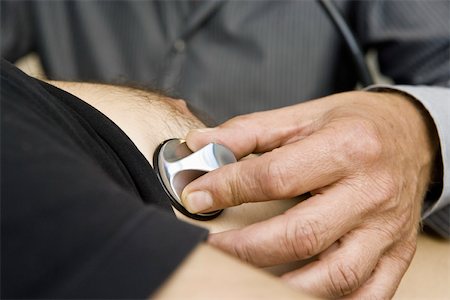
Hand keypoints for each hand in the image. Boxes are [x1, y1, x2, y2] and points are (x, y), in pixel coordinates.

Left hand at [182, 91, 436, 297]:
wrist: (413, 136)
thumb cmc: (355, 125)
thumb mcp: (303, 115)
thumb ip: (249, 131)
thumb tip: (200, 144)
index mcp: (348, 147)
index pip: (275, 177)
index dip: (227, 188)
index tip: (197, 196)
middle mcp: (371, 191)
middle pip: (301, 234)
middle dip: (245, 247)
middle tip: (212, 245)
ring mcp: (387, 229)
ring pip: (335, 275)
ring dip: (283, 286)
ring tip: (244, 277)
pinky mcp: (397, 253)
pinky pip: (370, 295)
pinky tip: (299, 295)